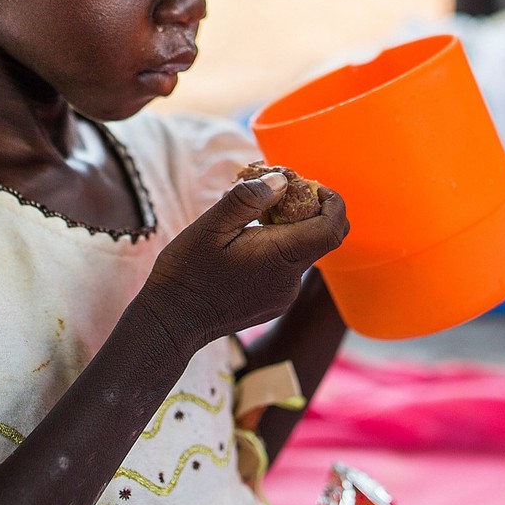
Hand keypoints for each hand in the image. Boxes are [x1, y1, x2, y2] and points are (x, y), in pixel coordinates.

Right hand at [138, 172, 347, 354]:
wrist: (172, 323)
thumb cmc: (187, 272)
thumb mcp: (211, 226)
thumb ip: (249, 199)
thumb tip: (282, 181)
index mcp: (280, 257)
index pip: (332, 228)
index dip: (332, 202)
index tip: (311, 186)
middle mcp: (290, 281)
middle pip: (319, 238)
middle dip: (307, 210)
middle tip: (275, 194)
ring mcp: (284, 296)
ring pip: (301, 252)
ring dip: (287, 229)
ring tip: (252, 217)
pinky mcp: (274, 304)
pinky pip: (287, 269)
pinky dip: (277, 249)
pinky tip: (246, 243)